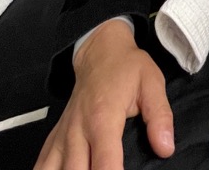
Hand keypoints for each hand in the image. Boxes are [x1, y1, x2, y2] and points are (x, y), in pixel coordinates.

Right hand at [34, 20, 173, 169]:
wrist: (100, 50)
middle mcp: (78, 129)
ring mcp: (63, 134)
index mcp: (103, 118)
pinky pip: (42, 164)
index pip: (105, 163)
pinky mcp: (55, 136)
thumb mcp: (152, 83)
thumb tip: (166, 147)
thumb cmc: (127, 67)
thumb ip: (159, 116)